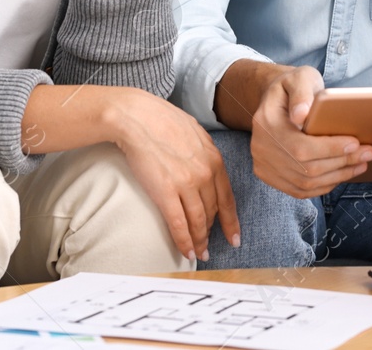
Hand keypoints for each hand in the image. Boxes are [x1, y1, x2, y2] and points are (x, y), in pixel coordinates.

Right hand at [108, 91, 239, 261]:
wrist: (137, 117)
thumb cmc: (161, 120)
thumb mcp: (195, 133)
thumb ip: (204, 153)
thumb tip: (207, 166)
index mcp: (214, 159)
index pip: (228, 197)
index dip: (231, 221)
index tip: (234, 237)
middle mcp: (205, 174)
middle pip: (213, 212)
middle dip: (212, 233)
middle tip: (210, 248)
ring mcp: (186, 184)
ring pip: (198, 221)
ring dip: (199, 241)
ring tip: (198, 253)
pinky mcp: (165, 192)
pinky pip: (178, 224)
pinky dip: (184, 241)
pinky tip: (186, 252)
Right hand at [248, 66, 371, 198]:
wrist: (275, 100)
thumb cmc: (293, 87)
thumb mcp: (299, 78)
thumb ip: (302, 93)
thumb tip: (302, 114)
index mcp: (266, 122)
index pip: (300, 147)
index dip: (330, 149)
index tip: (355, 143)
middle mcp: (260, 147)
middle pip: (305, 168)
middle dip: (341, 163)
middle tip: (367, 153)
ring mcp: (263, 165)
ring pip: (305, 183)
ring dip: (337, 176)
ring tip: (360, 163)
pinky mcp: (269, 176)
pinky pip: (300, 190)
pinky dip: (324, 185)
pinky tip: (342, 173)